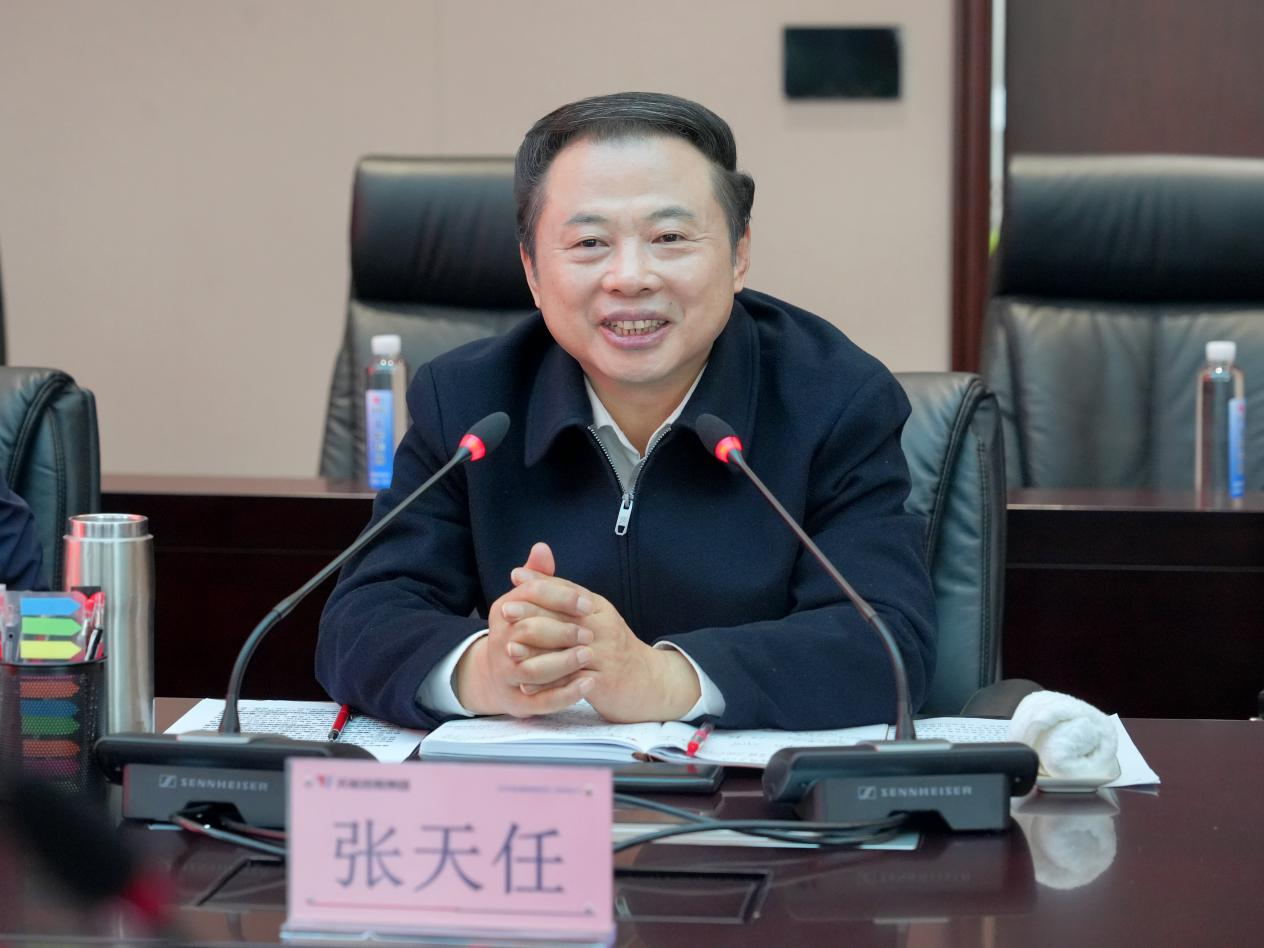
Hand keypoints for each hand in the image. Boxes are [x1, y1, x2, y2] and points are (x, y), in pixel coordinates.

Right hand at [454, 542, 594, 716]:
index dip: (560, 598)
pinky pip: (540, 701)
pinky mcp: (516, 701)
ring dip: (563, 663)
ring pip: (532, 670)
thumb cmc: (522, 631)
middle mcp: (499, 642)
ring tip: (589, 656)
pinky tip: (588, 684)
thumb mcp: (526, 602)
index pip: (529, 596)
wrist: (498, 675)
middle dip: (561, 632)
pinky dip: (565, 694)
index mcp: (503, 612)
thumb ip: (538, 577)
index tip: (588, 603)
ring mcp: (505, 674)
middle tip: (590, 634)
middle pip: (527, 633)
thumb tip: (542, 547)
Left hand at [506, 548, 701, 722]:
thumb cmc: (611, 647)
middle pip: (565, 614)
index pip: (569, 590)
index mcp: (599, 608)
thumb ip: (564, 596)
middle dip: (533, 611)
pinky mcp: (604, 680)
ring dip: (536, 648)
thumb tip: (527, 575)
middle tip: (505, 611)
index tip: (514, 579)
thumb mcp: (593, 616)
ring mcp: (605, 653)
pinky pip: (571, 680)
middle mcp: (603, 627)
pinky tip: (527, 683)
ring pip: (566, 647)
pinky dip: (548, 682)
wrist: (647, 682)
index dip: (541, 584)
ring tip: (510, 648)